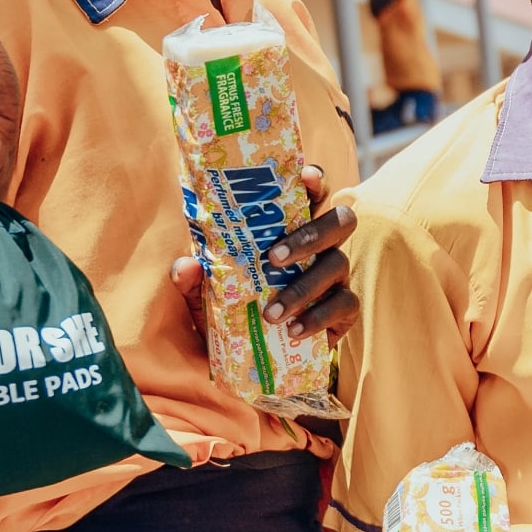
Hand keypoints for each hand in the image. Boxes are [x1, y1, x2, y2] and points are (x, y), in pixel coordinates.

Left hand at [171, 164, 359, 338]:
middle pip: (341, 221)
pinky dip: (318, 317)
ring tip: (270, 313)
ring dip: (302, 288)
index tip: (306, 176)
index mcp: (291, 229)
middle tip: (274, 257)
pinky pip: (344, 305)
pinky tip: (293, 330)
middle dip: (312, 233)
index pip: (312, 194)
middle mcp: (321, 247)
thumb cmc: (233, 310)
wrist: (251, 355)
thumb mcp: (205, 296)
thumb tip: (187, 265)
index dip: (314, 181)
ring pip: (338, 264)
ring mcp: (337, 277)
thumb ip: (193, 280)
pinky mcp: (344, 310)